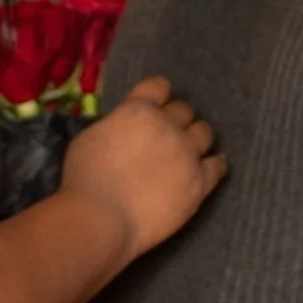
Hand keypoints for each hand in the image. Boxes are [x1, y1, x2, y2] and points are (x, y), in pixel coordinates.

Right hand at [61, 77, 225, 255]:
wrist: (103, 217)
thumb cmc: (85, 178)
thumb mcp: (89, 137)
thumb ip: (113, 126)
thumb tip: (121, 130)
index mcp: (139, 110)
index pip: (159, 86)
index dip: (158, 93)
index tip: (157, 102)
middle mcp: (168, 125)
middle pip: (184, 110)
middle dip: (176, 118)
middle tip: (167, 134)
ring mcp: (187, 153)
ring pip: (204, 132)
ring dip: (196, 137)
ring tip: (189, 149)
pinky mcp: (200, 182)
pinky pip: (218, 165)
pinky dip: (215, 163)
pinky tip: (212, 165)